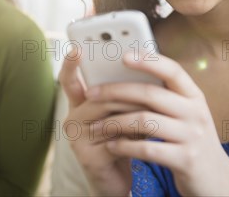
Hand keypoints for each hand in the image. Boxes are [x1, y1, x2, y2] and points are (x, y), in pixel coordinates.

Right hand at [59, 49, 146, 195]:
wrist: (119, 180)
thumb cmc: (123, 140)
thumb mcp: (122, 114)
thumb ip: (124, 94)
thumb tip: (144, 68)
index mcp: (79, 104)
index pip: (70, 80)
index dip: (71, 64)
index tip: (76, 47)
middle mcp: (72, 118)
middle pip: (100, 96)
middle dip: (129, 90)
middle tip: (151, 82)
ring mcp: (77, 139)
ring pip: (110, 116)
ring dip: (137, 111)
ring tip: (158, 106)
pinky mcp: (88, 157)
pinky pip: (116, 140)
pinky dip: (137, 136)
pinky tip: (151, 133)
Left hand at [84, 53, 228, 195]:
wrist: (218, 181)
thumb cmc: (192, 141)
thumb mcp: (187, 115)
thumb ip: (166, 97)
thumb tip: (129, 75)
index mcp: (195, 96)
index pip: (173, 70)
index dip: (148, 61)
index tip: (123, 56)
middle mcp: (196, 113)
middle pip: (151, 94)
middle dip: (116, 91)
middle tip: (91, 93)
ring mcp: (192, 137)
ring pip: (144, 121)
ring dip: (114, 123)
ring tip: (95, 126)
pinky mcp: (185, 160)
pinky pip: (147, 149)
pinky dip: (125, 146)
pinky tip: (112, 146)